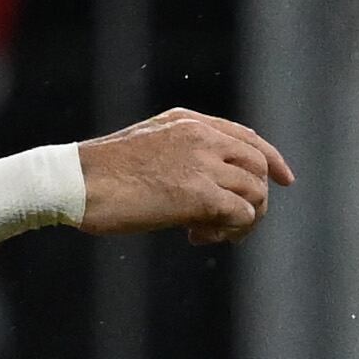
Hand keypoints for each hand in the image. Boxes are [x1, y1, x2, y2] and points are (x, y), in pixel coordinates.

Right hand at [75, 107, 292, 244]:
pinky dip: (229, 231)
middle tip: (230, 225)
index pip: (247, 137)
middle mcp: (202, 137)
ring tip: (209, 233)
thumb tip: (200, 186)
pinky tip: (197, 236)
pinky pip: (242, 214)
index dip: (272, 161)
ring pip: (256, 193)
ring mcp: (203, 164)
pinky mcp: (200, 195)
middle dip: (256, 198)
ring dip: (242, 220)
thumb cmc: (95, 174)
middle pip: (259, 166)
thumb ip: (176, 154)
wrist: (75, 182)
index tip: (283, 181)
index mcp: (188, 122)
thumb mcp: (143, 149)